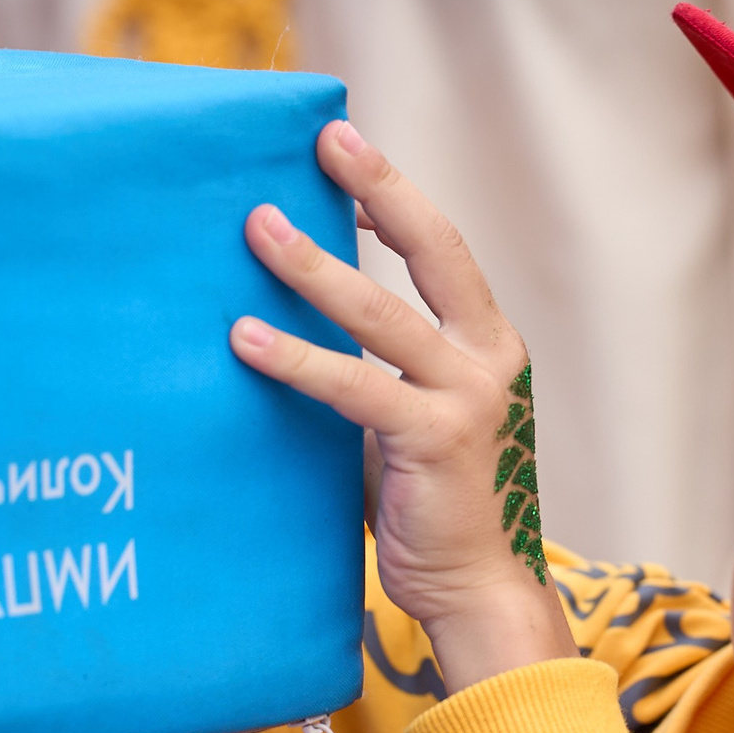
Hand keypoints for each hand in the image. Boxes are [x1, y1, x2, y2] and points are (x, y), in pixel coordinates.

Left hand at [233, 121, 574, 693]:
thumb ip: (370, 373)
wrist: (476, 592)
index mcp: (489, 347)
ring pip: (383, 314)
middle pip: (433, 250)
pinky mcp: (434, 440)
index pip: (442, 251)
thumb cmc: (429, 510)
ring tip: (257, 228)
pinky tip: (244, 340)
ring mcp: (468, 398)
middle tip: (323, 141)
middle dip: (378, 188)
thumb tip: (278, 322)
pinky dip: (297, 359)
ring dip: (314, 267)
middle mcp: (489, 360)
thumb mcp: (403, 423)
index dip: (394, 197)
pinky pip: (355, 388)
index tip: (341, 152)